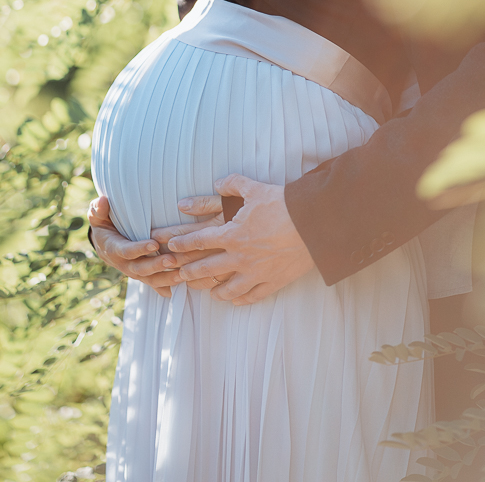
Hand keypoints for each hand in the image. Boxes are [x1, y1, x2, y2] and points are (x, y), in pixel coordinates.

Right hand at [87, 195, 223, 298]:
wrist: (102, 242)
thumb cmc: (103, 224)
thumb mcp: (97, 215)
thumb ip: (98, 209)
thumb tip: (103, 201)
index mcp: (112, 248)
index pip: (126, 250)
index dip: (139, 249)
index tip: (154, 244)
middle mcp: (122, 263)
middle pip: (139, 268)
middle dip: (156, 265)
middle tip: (173, 260)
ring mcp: (132, 270)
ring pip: (148, 279)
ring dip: (164, 278)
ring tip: (181, 275)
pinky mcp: (140, 274)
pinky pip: (151, 283)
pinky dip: (162, 287)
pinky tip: (174, 291)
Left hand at [167, 175, 314, 304]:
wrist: (313, 223)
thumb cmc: (283, 204)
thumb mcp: (254, 188)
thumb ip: (233, 184)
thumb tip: (217, 183)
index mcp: (231, 234)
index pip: (199, 241)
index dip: (183, 244)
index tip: (171, 247)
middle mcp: (239, 257)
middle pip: (207, 268)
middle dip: (190, 272)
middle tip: (179, 275)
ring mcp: (256, 272)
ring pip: (228, 288)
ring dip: (214, 290)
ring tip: (207, 292)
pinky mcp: (273, 281)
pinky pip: (252, 296)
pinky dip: (241, 299)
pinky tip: (235, 300)